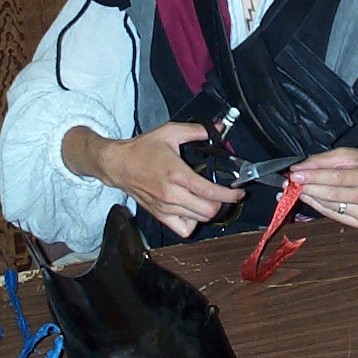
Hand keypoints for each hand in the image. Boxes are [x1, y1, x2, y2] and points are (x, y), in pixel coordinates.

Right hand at [63, 123, 245, 239]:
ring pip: (198, 220)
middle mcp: (172, 194)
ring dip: (208, 212)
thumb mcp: (170, 132)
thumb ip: (196, 131)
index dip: (230, 195)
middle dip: (222, 204)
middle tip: (225, 195)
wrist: (118, 164)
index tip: (239, 192)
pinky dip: (192, 222)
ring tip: (209, 200)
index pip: (211, 193)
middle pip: (208, 212)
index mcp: (177, 174)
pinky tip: (193, 210)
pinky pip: (183, 228)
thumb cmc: (142, 149)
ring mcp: (165, 207)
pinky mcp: (159, 215)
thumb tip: (219, 128)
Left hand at [288, 148, 357, 227]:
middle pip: (332, 194)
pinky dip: (318, 206)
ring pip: (330, 206)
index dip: (314, 176)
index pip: (336, 177)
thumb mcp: (349, 154)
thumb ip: (323, 160)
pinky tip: (311, 198)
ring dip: (310, 197)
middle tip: (290, 182)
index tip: (295, 174)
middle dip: (308, 187)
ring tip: (297, 188)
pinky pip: (333, 215)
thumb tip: (300, 168)